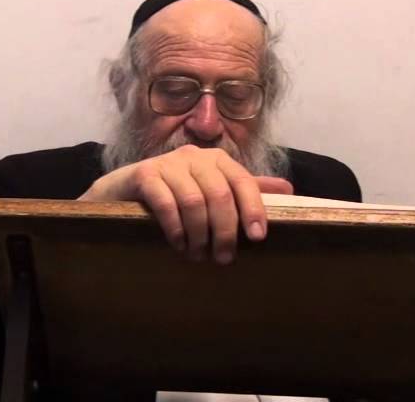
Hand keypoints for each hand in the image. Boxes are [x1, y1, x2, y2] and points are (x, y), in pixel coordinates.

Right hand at [79, 145, 292, 263]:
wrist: (125, 189)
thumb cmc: (175, 191)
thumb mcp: (212, 187)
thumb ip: (246, 189)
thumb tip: (289, 190)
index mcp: (217, 159)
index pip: (242, 181)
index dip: (253, 209)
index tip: (258, 238)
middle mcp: (194, 156)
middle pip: (219, 194)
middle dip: (225, 231)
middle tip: (223, 258)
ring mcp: (168, 163)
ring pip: (194, 201)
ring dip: (199, 234)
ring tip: (198, 255)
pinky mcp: (145, 174)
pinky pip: (166, 203)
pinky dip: (175, 228)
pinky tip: (178, 244)